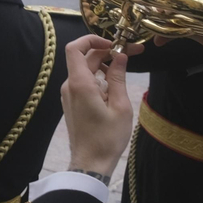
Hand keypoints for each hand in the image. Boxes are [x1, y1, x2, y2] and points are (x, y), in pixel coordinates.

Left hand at [61, 34, 132, 179]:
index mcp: (79, 83)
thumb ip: (118, 78)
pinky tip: (114, 87)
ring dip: (104, 66)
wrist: (90, 163)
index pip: (75, 48)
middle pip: (84, 58)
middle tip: (133, 53)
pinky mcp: (72, 103)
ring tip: (125, 71)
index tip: (113, 43)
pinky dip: (99, 79)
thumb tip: (120, 56)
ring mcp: (69, 95)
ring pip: (85, 70)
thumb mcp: (120, 106)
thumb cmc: (107, 137)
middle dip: (106, 52)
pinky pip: (84, 82)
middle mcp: (70, 86)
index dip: (92, 39)